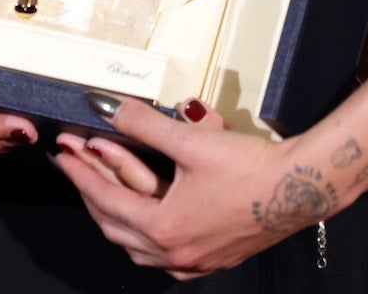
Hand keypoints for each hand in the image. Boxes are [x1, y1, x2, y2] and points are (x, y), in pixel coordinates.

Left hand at [52, 97, 320, 279]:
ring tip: (105, 189)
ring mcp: (196, 260)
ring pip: (138, 247)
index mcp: (165, 227)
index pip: (106, 200)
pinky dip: (146, 237)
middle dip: (92, 194)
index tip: (64, 156)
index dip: (80, 175)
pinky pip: (165, 257)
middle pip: (116, 227)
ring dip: (117, 218)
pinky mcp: (214, 258)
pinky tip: (150, 222)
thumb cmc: (253, 167)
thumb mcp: (192, 141)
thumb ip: (143, 123)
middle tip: (77, 167)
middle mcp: (177, 252)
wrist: (303, 186)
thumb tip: (106, 107)